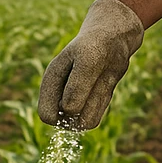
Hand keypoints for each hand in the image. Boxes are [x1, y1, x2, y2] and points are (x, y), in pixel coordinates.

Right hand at [38, 0, 143, 129]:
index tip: (78, 93)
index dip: (63, 113)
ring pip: (83, 122)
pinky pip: (95, 118)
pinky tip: (104, 86)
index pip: (47, 116)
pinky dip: (102, 105)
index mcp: (50, 82)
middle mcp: (59, 93)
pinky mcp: (89, 103)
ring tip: (100, 81)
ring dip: (95, 105)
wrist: (115, 39)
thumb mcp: (88, 60)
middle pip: (67, 123)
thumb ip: (78, 85)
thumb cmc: (96, 45)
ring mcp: (74, 100)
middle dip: (83, 109)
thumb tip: (68, 110)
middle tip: (94, 83)